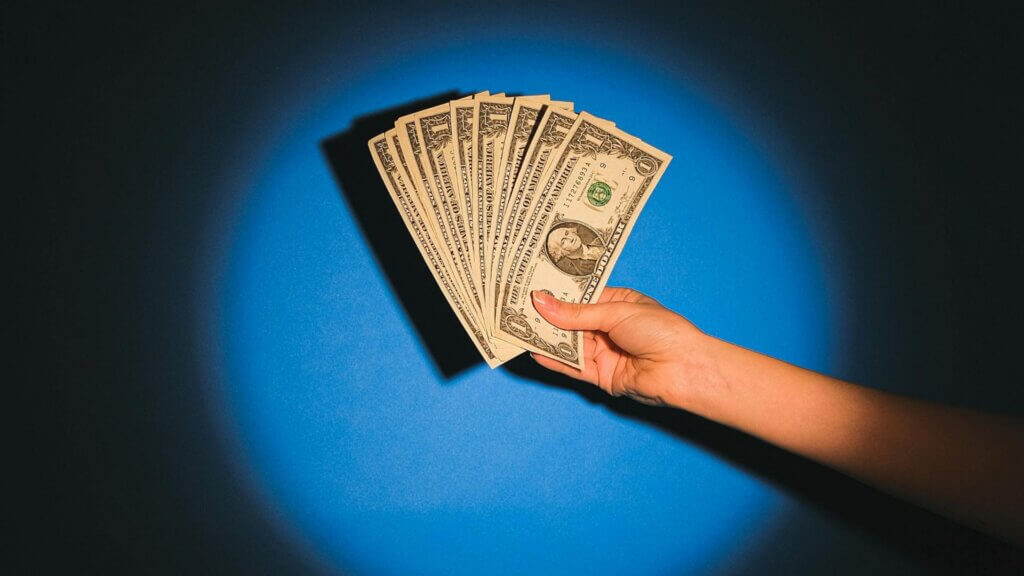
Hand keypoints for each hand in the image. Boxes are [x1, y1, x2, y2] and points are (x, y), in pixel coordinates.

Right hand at [530, 287, 710, 406]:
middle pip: (570, 322)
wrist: (683, 368)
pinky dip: (554, 361)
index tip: (531, 286)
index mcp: (616, 304)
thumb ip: (575, 313)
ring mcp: (604, 352)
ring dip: (546, 338)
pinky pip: (572, 367)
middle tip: (516, 308)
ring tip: (518, 328)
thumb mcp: (615, 312)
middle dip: (547, 317)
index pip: (580, 297)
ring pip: (568, 344)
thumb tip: (541, 302)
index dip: (557, 293)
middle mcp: (608, 327)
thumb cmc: (660, 330)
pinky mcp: (601, 376)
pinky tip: (535, 352)